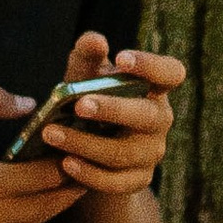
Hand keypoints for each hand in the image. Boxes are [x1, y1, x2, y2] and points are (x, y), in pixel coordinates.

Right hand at [0, 85, 83, 222]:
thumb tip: (28, 103)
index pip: (45, 178)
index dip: (71, 161)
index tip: (88, 143)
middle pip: (46, 207)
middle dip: (71, 185)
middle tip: (93, 163)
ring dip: (50, 203)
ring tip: (71, 179)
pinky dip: (24, 215)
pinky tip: (32, 196)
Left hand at [46, 34, 185, 194]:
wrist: (90, 148)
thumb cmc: (89, 98)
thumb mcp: (85, 76)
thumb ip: (87, 56)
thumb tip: (94, 40)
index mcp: (154, 88)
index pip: (171, 73)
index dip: (151, 65)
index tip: (121, 59)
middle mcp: (160, 120)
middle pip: (148, 116)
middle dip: (113, 110)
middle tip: (78, 104)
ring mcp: (152, 153)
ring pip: (124, 152)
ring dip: (85, 144)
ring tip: (51, 133)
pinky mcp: (138, 180)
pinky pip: (116, 182)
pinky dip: (89, 174)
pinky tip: (65, 162)